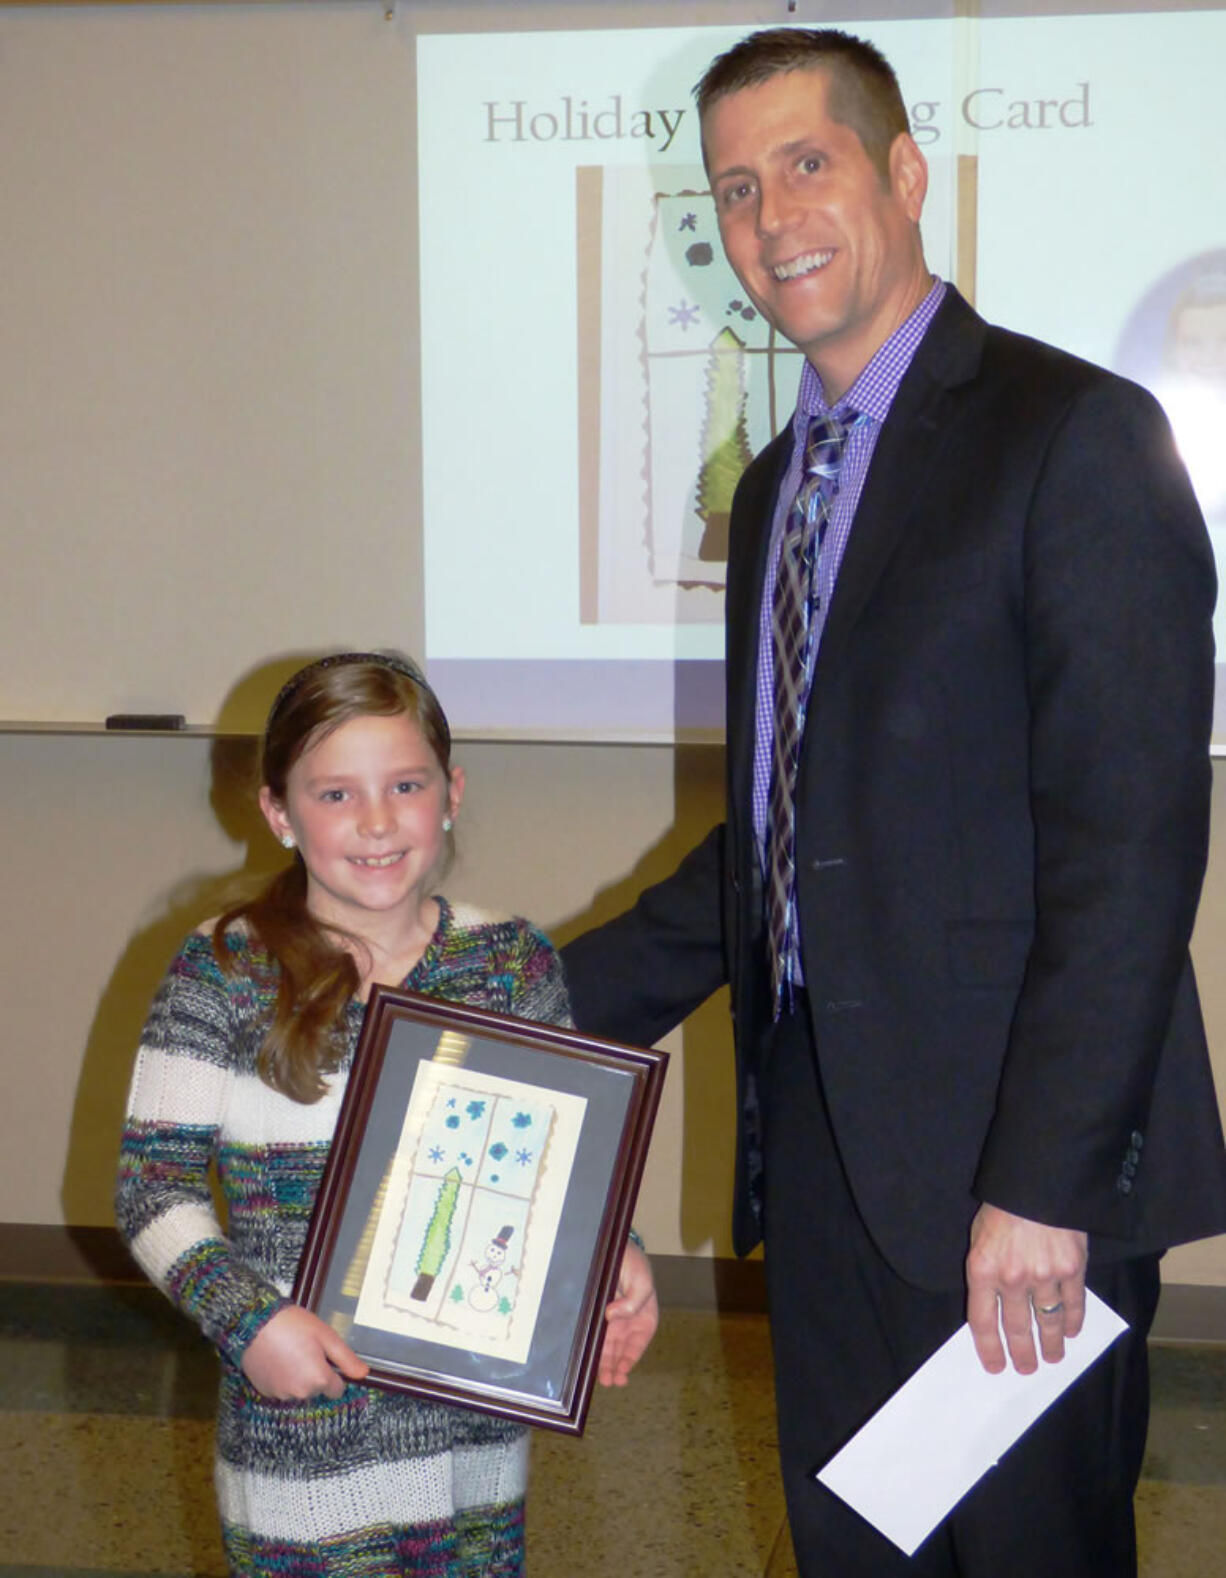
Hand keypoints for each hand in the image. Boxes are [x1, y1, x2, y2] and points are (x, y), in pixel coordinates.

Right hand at [241, 1304, 369, 1399]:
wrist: (254, 1324)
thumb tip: (363, 1373)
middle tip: (305, 1349)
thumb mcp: (326, 1336)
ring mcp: (281, 1395)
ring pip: (298, 1390)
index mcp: (319, 1380)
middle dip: (315, 1374)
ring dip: (298, 1377)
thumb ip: (346, 1358)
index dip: (333, 1373)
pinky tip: (277, 1359)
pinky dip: (281, 1379)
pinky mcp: (265, 1392)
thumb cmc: (292, 1326)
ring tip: (289, 1352)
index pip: (337, 1390)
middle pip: (317, 1390)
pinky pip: (281, 1389)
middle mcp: (301, 1393)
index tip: (324, 1357)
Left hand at [599, 1240, 658, 1387]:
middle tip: (609, 1381)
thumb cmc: (634, 1264)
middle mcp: (627, 1323)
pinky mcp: (596, 1314)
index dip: (630, 1359)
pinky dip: (592, 1347)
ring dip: (604, 1363)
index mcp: (644, 1318)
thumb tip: (613, 1316)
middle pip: (621, 1350)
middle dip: (615, 1367)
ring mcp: (611, 1320)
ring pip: (607, 1347)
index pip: (638, 1344)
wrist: (615, 1248)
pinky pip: (594, 1334)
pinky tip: (588, 1359)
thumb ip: (633, 1301)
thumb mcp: (642, 1281)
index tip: (623, 1371)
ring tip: (601, 1379)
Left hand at [965, 1203, 1087, 1373]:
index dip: (989, 1348)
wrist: (1037, 1181)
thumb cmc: (1002, 1206)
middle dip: (1022, 1354)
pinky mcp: (1073, 1268)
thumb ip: (986, 1271)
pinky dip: (1073, 1322)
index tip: (995, 1366)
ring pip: (1048, 1322)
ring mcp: (1044, 1275)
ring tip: (1053, 1358)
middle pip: (1017, 1328)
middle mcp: (1012, 1278)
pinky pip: (1073, 1304)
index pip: (982, 1321)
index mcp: (982, 1269)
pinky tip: (1072, 1332)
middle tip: (1027, 1369)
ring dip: (1051, 1345)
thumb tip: (993, 1308)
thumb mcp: (980, 1236)